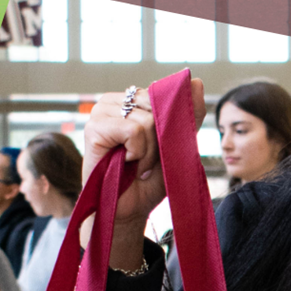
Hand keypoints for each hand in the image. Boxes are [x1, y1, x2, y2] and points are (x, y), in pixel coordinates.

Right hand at [81, 79, 205, 269]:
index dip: (167, 126)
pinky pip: (133, 130)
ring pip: (148, 119)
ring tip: (135, 164)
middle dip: (159, 138)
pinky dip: (137, 152)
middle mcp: (114, 102)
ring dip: (148, 150)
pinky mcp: (94, 128)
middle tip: (144, 159)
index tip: (156, 148)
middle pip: (157, 106)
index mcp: (131, 101)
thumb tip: (196, 81)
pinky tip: (125, 163)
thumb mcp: (177, 143)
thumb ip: (188, 113)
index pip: (163, 95)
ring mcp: (100, 112)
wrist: (128, 210)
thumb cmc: (150, 179)